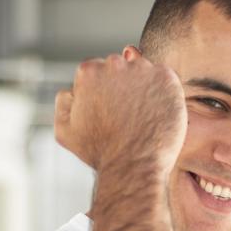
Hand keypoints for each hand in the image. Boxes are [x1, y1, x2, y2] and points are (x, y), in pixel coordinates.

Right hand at [54, 46, 186, 176]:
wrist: (134, 167)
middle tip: (126, 116)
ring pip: (143, 72)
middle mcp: (115, 64)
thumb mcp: (64, 130)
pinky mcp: (167, 78)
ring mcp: (143, 69)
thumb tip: (73, 89)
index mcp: (88, 71)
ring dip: (144, 88)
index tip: (108, 112)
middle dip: (123, 87)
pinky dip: (163, 92)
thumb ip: (63, 102)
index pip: (97, 71)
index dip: (103, 93)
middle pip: (120, 68)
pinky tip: (157, 113)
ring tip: (142, 117)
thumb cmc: (100, 153)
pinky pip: (165, 78)